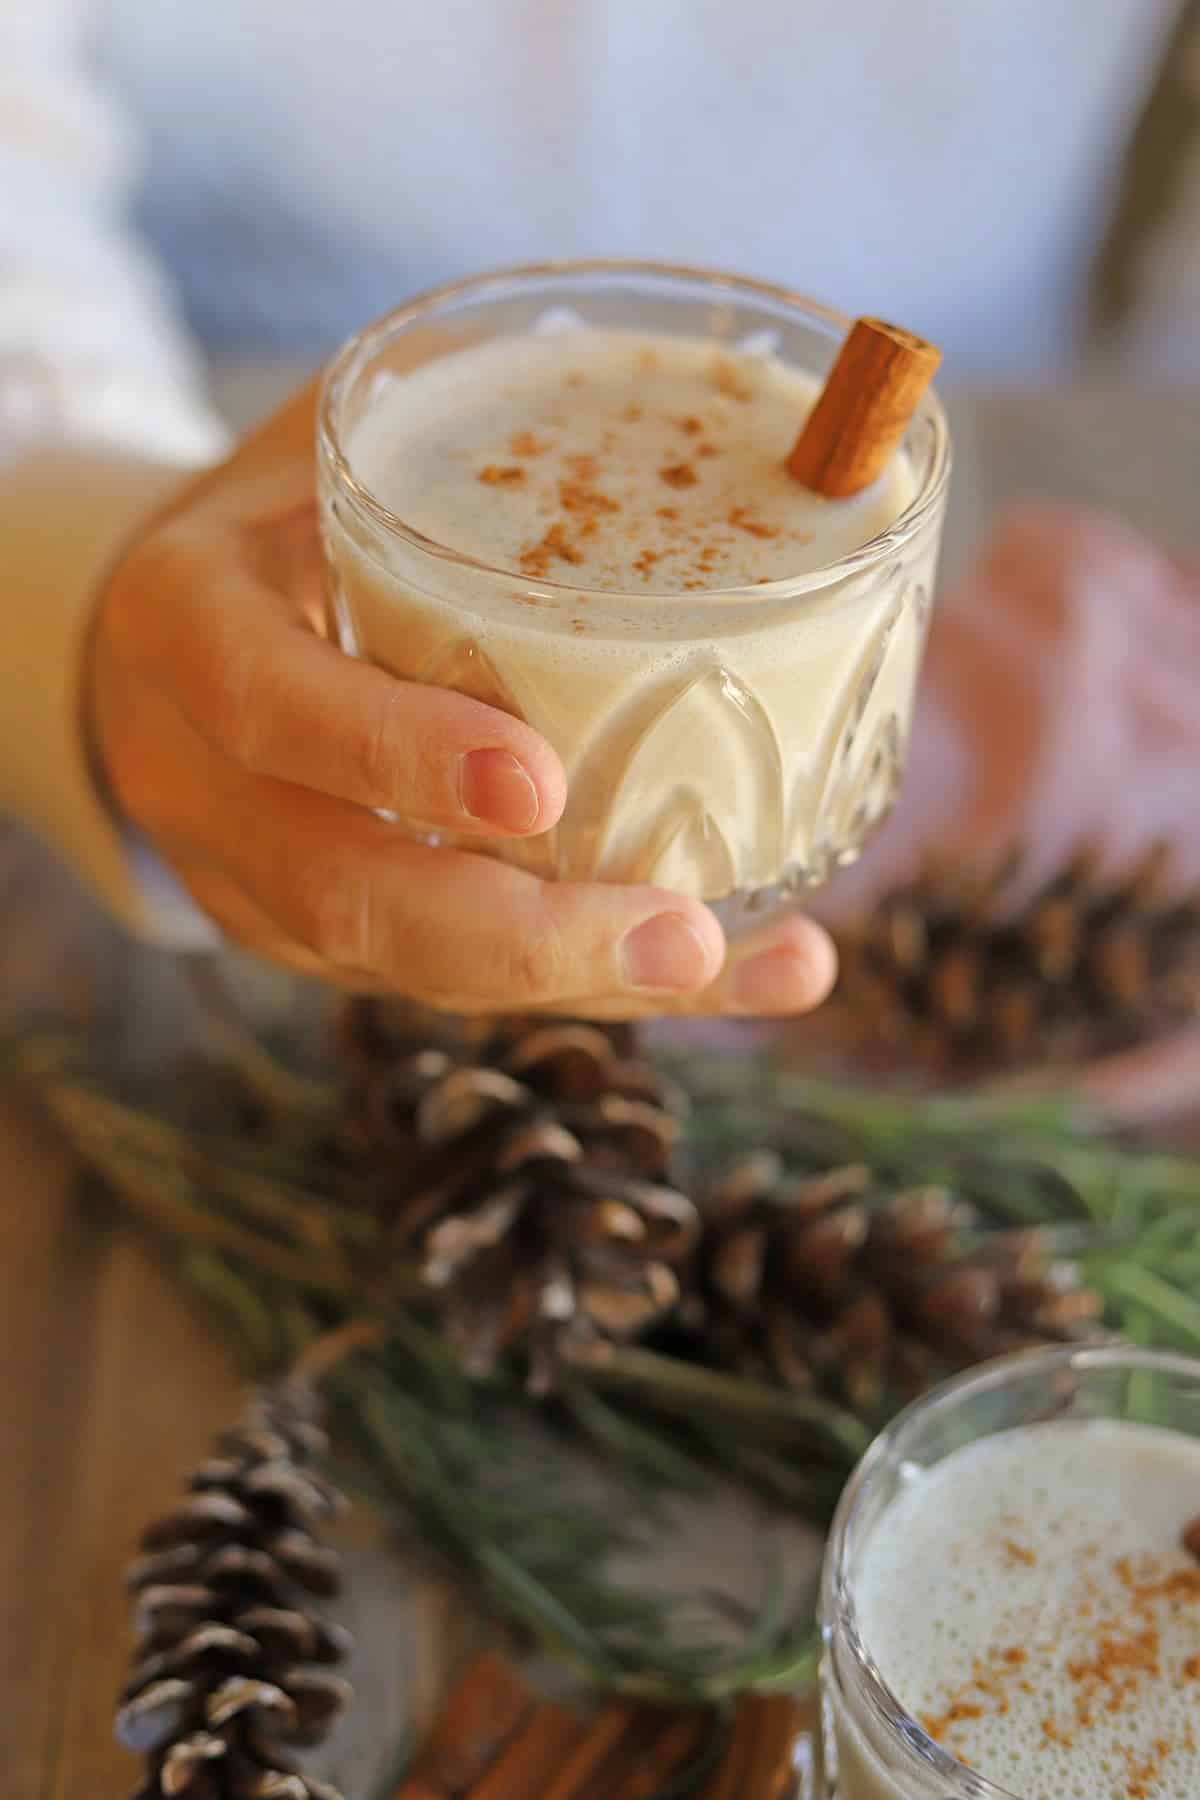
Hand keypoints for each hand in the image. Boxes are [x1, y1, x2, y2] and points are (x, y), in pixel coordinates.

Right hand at [88, 375, 835, 1017]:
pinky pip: (447, 984)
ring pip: (409, 971)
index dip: (392, 751)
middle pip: (344, 897)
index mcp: (190, 623)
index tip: (537, 783)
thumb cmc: (289, 511)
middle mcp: (203, 777)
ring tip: (755, 963)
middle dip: (521, 937)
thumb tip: (758, 389)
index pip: (271, 704)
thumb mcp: (336, 441)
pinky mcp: (315, 938)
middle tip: (683, 934)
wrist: (171, 625)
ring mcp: (252, 878)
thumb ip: (468, 424)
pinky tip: (726, 969)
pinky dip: (587, 984)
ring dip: (586, 984)